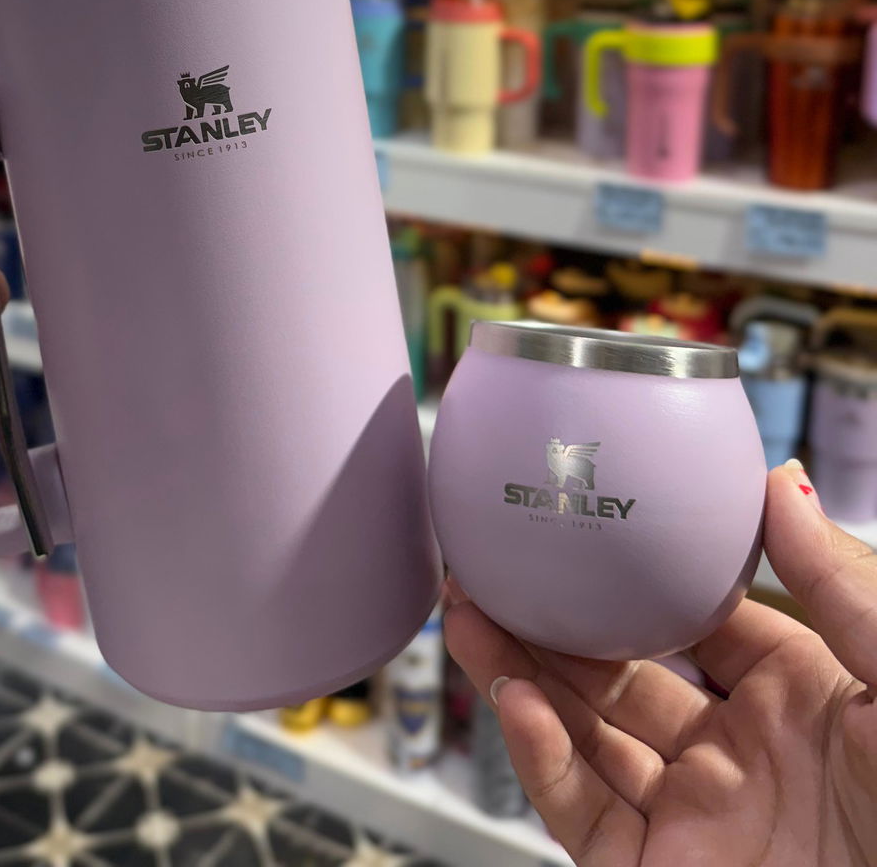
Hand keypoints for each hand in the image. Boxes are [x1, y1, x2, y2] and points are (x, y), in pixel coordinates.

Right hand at [445, 459, 876, 865]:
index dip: (628, 578)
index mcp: (795, 700)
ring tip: (466, 616)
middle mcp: (736, 758)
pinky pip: (581, 817)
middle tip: (486, 569)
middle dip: (544, 623)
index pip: (692, 620)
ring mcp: (696, 823)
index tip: (574, 528)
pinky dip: (540, 760)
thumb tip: (781, 481)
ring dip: (517, 677)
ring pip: (581, 739)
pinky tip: (516, 702)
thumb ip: (840, 583)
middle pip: (616, 676)